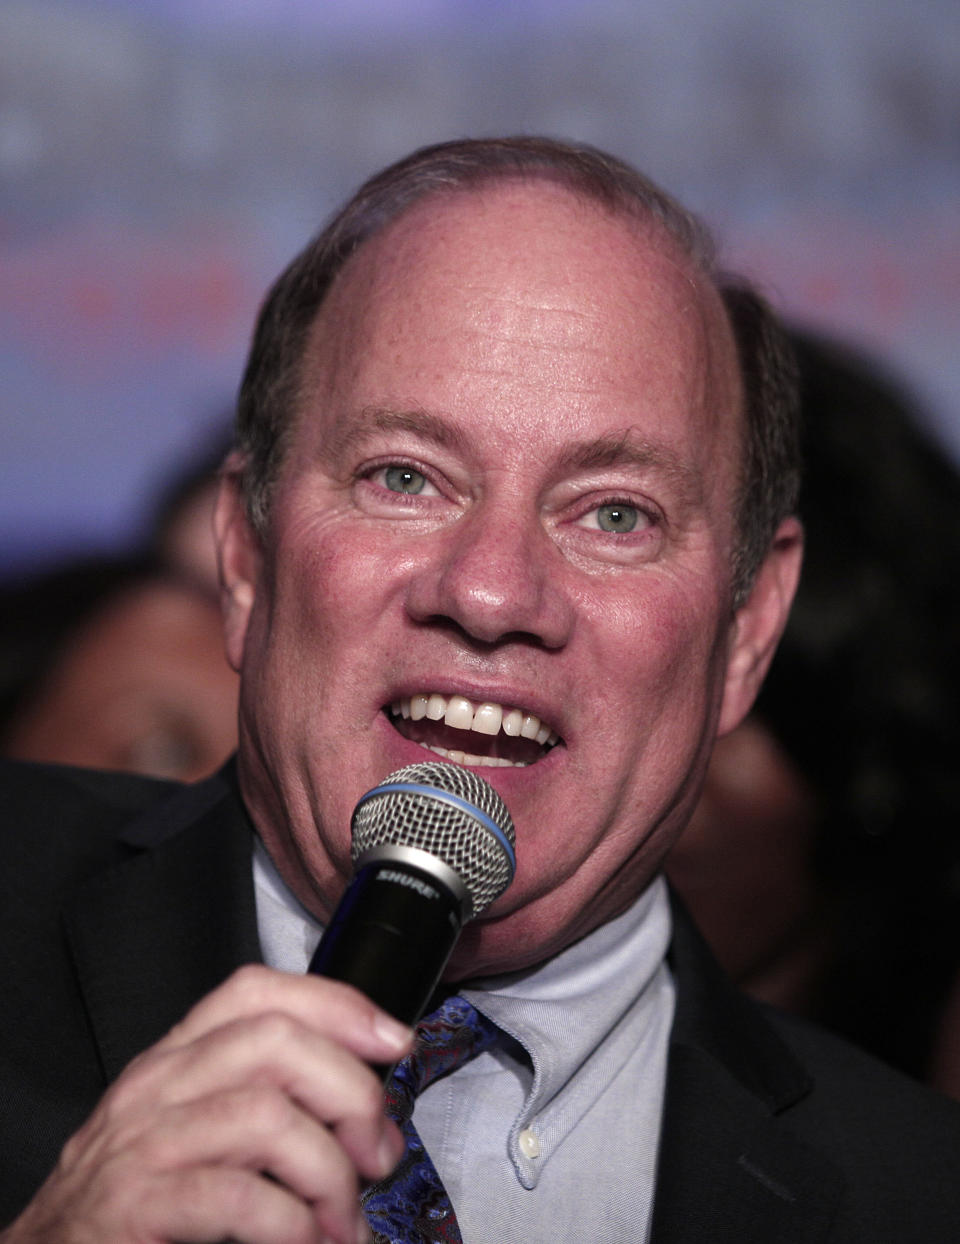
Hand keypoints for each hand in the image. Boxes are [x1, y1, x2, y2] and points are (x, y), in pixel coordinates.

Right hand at [1, 965, 412, 1243]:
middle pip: (276, 1042)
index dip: (337, 1003)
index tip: (394, 1041)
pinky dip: (292, 1222)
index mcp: (175, 1058)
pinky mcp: (136, 1205)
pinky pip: (238, 1197)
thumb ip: (261, 1101)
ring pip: (266, 1115)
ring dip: (328, 1172)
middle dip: (350, 1091)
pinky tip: (307, 1241)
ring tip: (344, 1222)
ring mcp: (143, 1143)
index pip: (256, 992)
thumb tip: (364, 1111)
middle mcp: (157, 1085)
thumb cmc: (134, 1202)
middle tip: (377, 1154)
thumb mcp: (192, 1130)